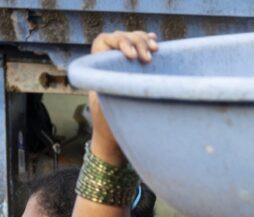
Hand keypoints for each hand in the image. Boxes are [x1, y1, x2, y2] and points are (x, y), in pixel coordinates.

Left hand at [87, 31, 158, 165]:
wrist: (116, 141)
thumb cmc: (109, 129)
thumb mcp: (109, 109)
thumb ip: (113, 92)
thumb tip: (126, 80)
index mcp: (96, 68)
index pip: (104, 41)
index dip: (118, 42)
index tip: (130, 55)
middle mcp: (109, 65)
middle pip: (121, 38)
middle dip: (136, 42)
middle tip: (147, 57)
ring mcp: (124, 67)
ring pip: (133, 42)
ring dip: (145, 42)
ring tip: (156, 49)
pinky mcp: (138, 73)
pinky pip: (143, 51)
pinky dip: (150, 45)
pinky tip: (157, 43)